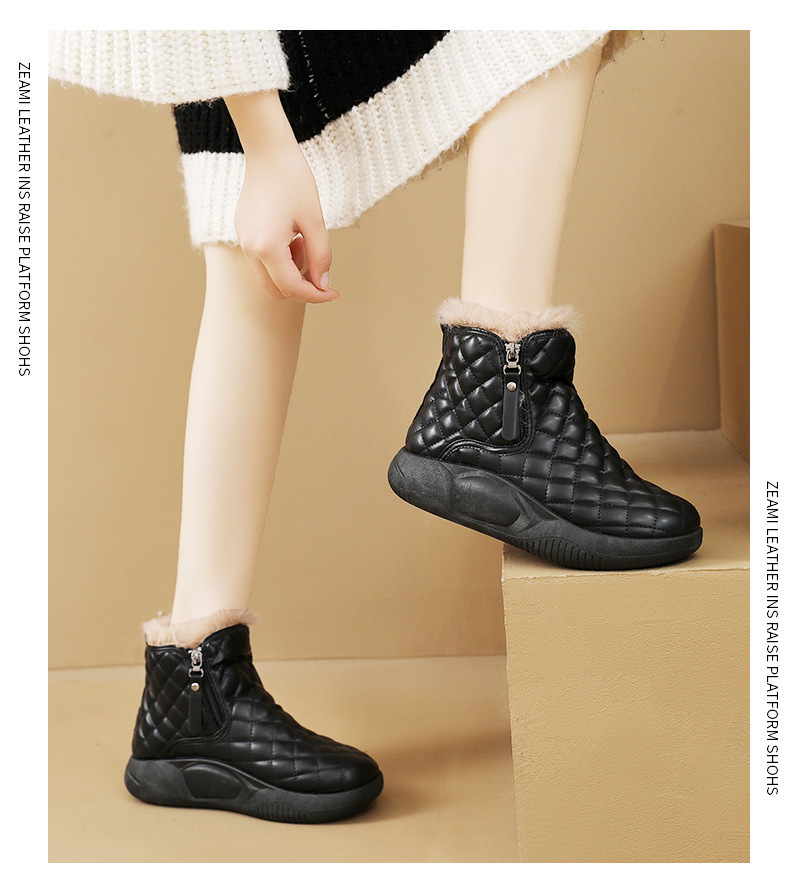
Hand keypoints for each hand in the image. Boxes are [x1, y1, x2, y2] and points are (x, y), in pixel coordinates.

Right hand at [225, 91, 338, 303]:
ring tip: (303, 244)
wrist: (268, 152)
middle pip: (276, 291)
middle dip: (301, 288)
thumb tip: (323, 285)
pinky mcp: (242, 233)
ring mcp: (242, 242)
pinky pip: (261, 262)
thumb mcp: (315, 221)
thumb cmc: (294, 181)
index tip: (334, 293)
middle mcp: (249, 249)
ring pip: (267, 279)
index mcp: (267, 247)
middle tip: (319, 269)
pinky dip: (279, 261)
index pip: (293, 288)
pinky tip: (291, 237)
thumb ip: (321, 257)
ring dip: (290, 273)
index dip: (316, 295)